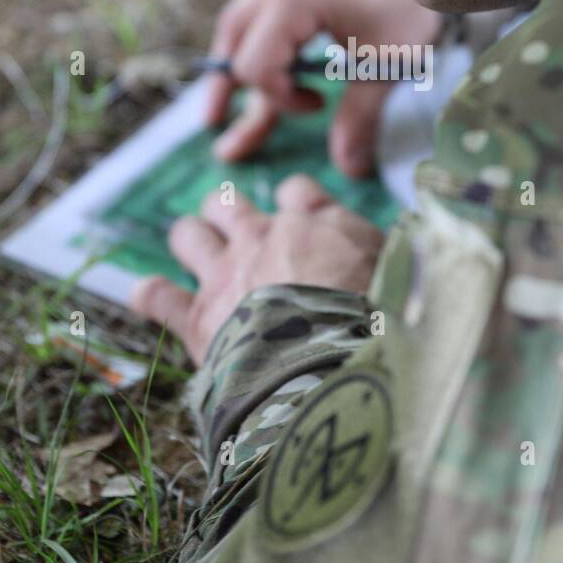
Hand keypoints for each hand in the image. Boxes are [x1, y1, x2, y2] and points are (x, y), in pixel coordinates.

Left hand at [129, 174, 384, 366]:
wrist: (333, 370)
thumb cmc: (380, 323)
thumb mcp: (403, 277)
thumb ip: (395, 255)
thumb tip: (413, 246)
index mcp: (316, 224)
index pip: (297, 191)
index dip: (296, 205)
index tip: (301, 222)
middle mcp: (264, 238)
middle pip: (227, 203)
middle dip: (228, 214)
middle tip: (240, 238)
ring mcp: (225, 276)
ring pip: (187, 235)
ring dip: (191, 242)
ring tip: (199, 257)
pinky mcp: (197, 319)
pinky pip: (156, 296)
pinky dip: (150, 295)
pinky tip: (149, 297)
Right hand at [205, 0, 441, 176]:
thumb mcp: (387, 64)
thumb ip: (359, 116)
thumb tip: (348, 171)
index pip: (254, 65)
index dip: (280, 98)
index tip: (320, 105)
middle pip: (233, 38)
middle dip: (226, 86)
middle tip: (214, 124)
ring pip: (242, 19)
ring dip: (236, 58)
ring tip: (223, 98)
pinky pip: (265, 4)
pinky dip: (261, 36)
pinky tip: (270, 59)